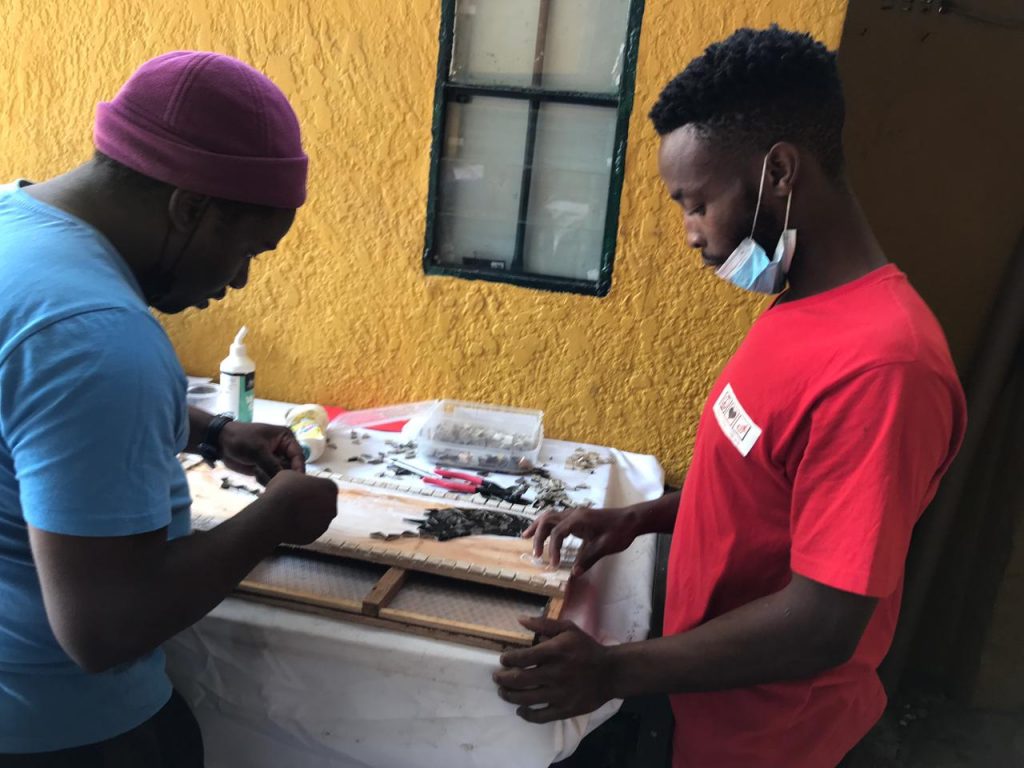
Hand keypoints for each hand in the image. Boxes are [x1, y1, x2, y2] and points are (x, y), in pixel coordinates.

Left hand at [219, 421, 304, 483]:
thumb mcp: (258, 450)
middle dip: (282, 474)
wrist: (221, 442)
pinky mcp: (266, 468)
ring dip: (270, 477)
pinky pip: (271, 479)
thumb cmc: (241, 439)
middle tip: (269, 476)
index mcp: (286, 439)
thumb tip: (287, 479)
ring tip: (258, 470)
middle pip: (292, 468)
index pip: (298, 456)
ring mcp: (275, 460)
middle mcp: (284, 450)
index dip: (298, 469)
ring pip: (281, 476)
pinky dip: (264, 479)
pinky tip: (255, 473)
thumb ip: (274, 466)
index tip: (296, 482)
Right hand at [257, 470, 337, 544]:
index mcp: (331, 487)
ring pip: (316, 518)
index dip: (311, 486)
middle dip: (312, 502)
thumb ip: (298, 474)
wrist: (273, 515)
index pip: (324, 486)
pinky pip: (308, 530)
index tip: (300, 488)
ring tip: (289, 512)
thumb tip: (298, 471)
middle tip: (295, 501)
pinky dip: (301, 528)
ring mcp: (325, 523)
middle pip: (323, 503)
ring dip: (307, 515)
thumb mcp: (288, 474)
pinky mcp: (315, 536)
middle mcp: (333, 506)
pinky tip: (289, 523)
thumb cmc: (281, 491)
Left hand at [493, 617, 612, 723]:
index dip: (508, 660)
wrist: (611, 672)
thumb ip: (544, 624)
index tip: (503, 660)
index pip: (522, 658)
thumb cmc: (586, 648)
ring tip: (503, 692)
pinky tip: (520, 710)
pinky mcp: (565, 710)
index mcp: (556, 652)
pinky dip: (527, 715)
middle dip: (503, 679)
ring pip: (526, 699)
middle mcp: (556, 673)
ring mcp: (560, 694)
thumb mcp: (568, 628)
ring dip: (509, 696)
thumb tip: (520, 620)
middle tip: (497, 677)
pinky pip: (541, 716)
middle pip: (520, 679)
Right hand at [524, 506, 638, 575]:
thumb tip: (574, 573)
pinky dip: (547, 526)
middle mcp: (573, 514)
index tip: (553, 565)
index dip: (552, 549)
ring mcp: (575, 514)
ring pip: (550, 516)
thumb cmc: (620, 532)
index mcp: (578, 520)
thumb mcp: (604, 547)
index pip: (557, 533)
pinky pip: (557, 519)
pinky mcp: (578, 517)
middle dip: (537, 535)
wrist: (631, 519)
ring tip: (525, 536)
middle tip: (534, 553)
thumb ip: (588, 559)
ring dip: (538, 527)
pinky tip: (545, 534)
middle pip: (547, 520)